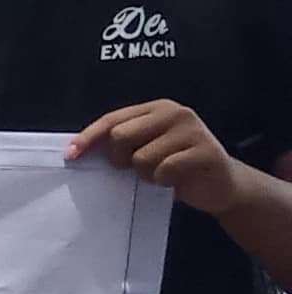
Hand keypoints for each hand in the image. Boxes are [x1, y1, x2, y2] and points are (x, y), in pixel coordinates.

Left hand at [68, 100, 248, 211]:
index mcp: (157, 108)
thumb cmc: (176, 167)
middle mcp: (175, 113)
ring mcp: (192, 131)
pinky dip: (163, 181)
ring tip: (160, 174)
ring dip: (145, 174)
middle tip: (135, 168)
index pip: (112, 119)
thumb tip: (77, 149)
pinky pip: (164, 170)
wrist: (222, 184)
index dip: (88, 137)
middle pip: (121, 136)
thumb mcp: (147, 149)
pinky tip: (174, 180)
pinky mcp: (206, 151)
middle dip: (120, 159)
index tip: (70, 154)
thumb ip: (122, 143)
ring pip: (141, 157)